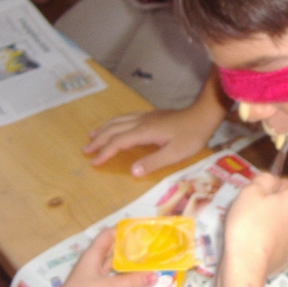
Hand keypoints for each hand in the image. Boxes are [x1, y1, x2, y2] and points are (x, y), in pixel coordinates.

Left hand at [43, 228, 156, 286]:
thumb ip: (133, 281)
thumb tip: (156, 275)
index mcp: (93, 254)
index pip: (108, 234)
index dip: (123, 230)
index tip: (142, 229)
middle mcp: (93, 263)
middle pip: (113, 249)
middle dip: (130, 247)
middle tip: (151, 246)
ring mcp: (95, 278)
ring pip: (114, 266)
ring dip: (129, 264)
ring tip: (149, 261)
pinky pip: (114, 280)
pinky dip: (126, 279)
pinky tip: (139, 280)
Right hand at [83, 107, 216, 176]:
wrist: (202, 115)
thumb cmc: (191, 136)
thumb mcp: (175, 153)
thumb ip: (154, 162)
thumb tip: (132, 171)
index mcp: (145, 132)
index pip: (118, 142)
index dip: (105, 152)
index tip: (94, 162)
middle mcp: (141, 122)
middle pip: (114, 129)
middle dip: (98, 140)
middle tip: (85, 150)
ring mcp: (146, 116)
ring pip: (118, 120)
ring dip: (104, 129)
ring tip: (92, 136)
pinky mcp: (151, 115)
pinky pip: (125, 117)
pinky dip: (114, 122)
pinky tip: (115, 125)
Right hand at [223, 173, 287, 278]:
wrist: (247, 263)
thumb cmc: (247, 223)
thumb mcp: (250, 191)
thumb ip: (264, 179)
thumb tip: (273, 180)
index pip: (286, 183)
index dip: (270, 186)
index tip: (255, 194)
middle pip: (287, 204)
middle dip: (272, 205)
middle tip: (251, 212)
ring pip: (286, 223)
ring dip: (274, 223)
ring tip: (253, 230)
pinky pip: (282, 241)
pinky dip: (273, 241)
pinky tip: (258, 245)